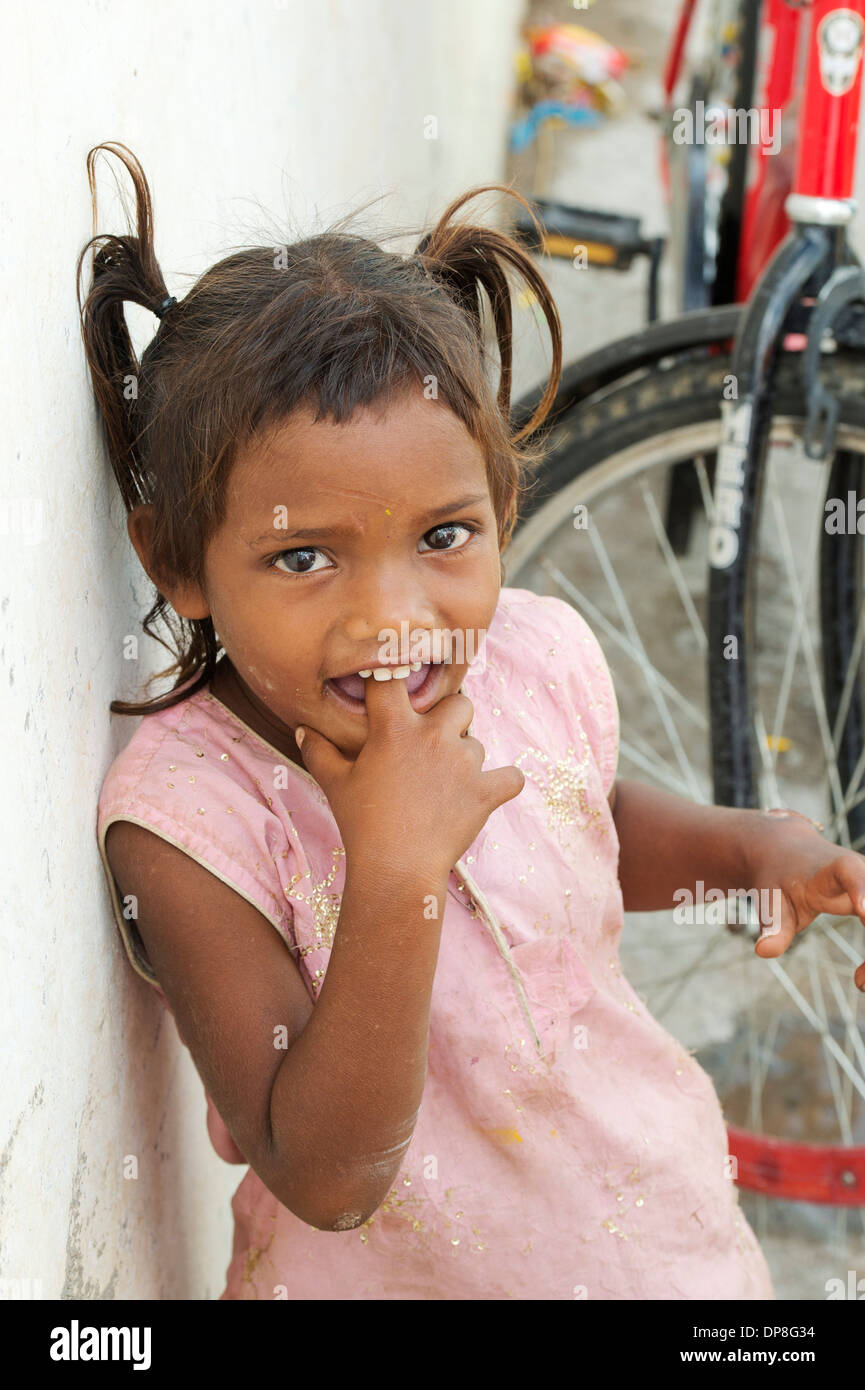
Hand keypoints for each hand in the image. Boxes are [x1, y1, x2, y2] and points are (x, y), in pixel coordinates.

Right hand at [293, 671, 524, 880]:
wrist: (395, 870)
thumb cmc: (361, 825)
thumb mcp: (334, 784)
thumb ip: (318, 750)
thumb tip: (303, 729)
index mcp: (395, 728)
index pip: (395, 678)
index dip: (395, 680)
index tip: (395, 692)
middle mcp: (435, 736)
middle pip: (458, 702)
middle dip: (448, 718)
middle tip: (431, 744)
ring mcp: (465, 763)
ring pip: (477, 741)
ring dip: (465, 756)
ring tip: (443, 784)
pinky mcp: (486, 792)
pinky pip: (511, 776)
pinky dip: (502, 783)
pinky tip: (486, 791)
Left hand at [744, 808, 864, 988]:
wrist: (787, 855)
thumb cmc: (780, 880)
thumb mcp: (772, 902)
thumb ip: (773, 927)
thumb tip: (763, 951)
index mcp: (837, 868)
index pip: (852, 874)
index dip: (861, 889)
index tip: (864, 912)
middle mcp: (864, 875)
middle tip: (859, 983)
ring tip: (859, 983)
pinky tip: (860, 978)